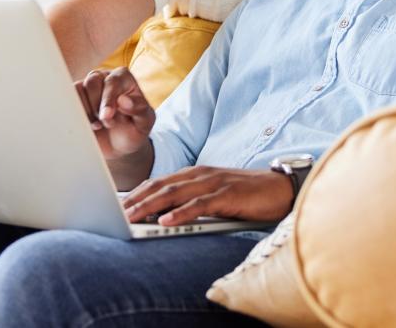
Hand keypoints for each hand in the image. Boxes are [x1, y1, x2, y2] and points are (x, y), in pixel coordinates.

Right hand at [75, 68, 154, 159]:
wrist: (118, 146)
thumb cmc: (133, 130)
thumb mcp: (144, 122)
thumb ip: (139, 109)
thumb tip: (123, 100)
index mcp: (124, 78)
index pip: (112, 81)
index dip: (108, 99)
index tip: (107, 117)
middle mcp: (105, 78)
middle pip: (93, 81)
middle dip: (97, 106)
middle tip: (107, 123)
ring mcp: (89, 87)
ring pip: (79, 88)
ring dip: (87, 110)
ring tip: (98, 125)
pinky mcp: (76, 98)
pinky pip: (68, 98)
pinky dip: (75, 113)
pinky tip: (87, 124)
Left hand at [121, 165, 294, 226]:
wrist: (280, 188)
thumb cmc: (246, 196)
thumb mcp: (214, 197)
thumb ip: (192, 203)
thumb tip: (164, 218)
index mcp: (194, 174)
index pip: (158, 183)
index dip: (136, 194)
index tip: (117, 207)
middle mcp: (200, 175)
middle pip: (161, 186)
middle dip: (136, 200)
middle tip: (115, 214)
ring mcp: (213, 183)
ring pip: (175, 193)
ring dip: (150, 206)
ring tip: (132, 217)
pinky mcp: (228, 194)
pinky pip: (200, 204)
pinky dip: (181, 212)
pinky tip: (166, 221)